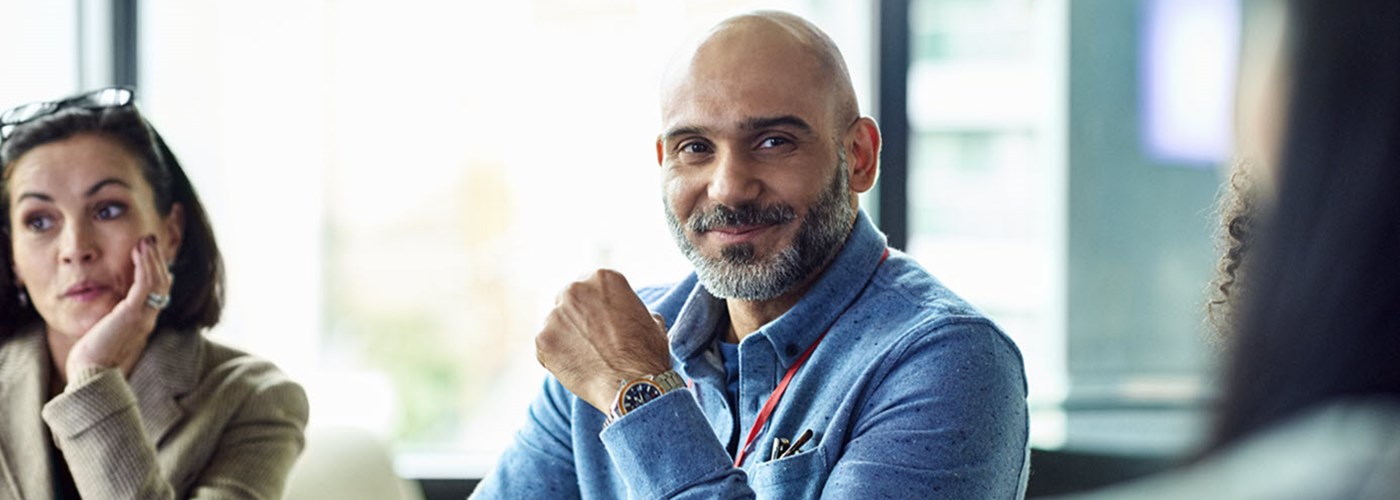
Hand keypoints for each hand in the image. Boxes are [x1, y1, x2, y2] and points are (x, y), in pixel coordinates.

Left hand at [67, 235, 172, 378]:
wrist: (91, 374)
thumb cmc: (92, 358)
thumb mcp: (105, 334)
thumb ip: (112, 321)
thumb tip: (109, 312)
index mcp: (143, 323)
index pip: (158, 293)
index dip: (157, 272)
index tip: (150, 255)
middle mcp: (149, 319)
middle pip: (162, 284)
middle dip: (157, 260)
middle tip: (150, 240)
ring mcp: (144, 317)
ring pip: (157, 281)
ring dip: (152, 258)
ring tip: (146, 241)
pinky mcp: (133, 314)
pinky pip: (145, 285)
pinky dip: (144, 266)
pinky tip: (138, 252)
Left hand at [536, 269, 671, 412]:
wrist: (632, 386)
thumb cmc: (646, 355)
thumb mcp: (650, 319)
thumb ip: (629, 308)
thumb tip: (626, 313)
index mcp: (602, 278)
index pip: (589, 284)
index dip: (594, 304)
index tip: (600, 320)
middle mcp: (575, 289)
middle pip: (567, 299)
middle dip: (576, 317)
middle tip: (590, 339)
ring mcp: (555, 314)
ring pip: (555, 323)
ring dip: (565, 337)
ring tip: (586, 358)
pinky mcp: (543, 339)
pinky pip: (545, 346)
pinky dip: (555, 358)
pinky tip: (576, 368)